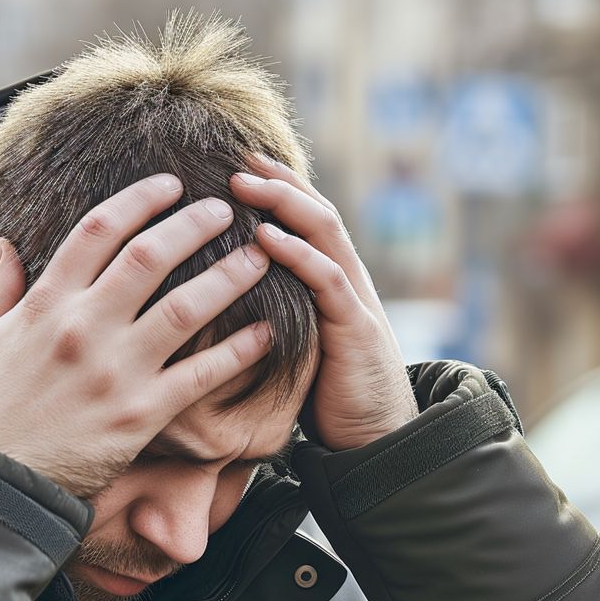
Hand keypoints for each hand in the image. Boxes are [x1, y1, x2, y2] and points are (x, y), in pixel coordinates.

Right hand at [0, 175, 274, 499]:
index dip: (139, 200)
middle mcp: (84, 328)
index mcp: (45, 304)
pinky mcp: (142, 413)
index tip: (169, 185)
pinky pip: (201, 375)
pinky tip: (267, 332)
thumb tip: (2, 247)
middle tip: (227, 209)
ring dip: (228, 278)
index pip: (98, 232)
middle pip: (150, 257)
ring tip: (261, 257)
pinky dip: (238, 351)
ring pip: (184, 308)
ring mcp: (116, 370)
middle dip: (193, 225)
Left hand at [230, 157, 418, 451]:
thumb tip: (221, 302)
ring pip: (325, 234)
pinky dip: (297, 253)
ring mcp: (356, 303)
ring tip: (243, 183)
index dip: (276, 189)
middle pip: (316, 213)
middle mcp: (349, 283)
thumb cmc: (331, 399)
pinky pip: (328, 280)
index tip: (236, 165)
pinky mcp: (357, 329)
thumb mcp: (299, 348)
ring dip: (284, 203)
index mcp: (333, 286)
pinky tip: (266, 236)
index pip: (305, 222)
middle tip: (236, 159)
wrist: (378, 441)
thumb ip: (275, 316)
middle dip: (277, 182)